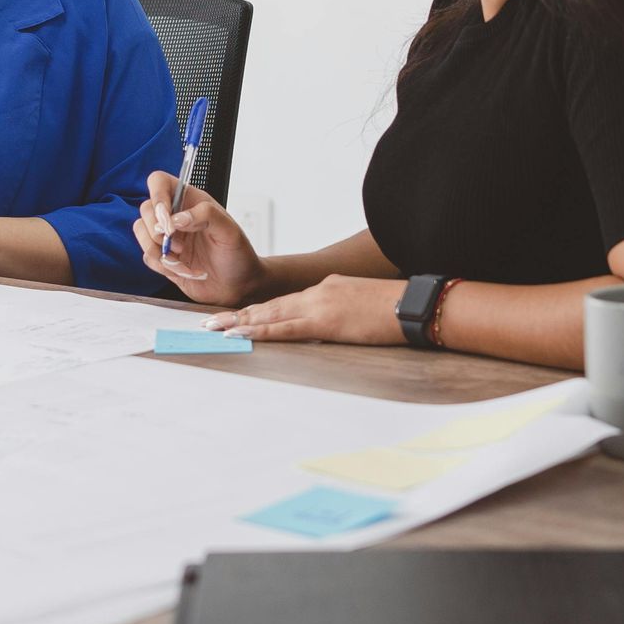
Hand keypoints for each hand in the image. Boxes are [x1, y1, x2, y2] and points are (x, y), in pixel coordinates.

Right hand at [132, 171, 265, 306]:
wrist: (238, 286)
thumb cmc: (238, 255)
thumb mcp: (229, 231)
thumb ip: (206, 215)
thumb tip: (177, 218)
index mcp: (191, 201)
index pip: (160, 182)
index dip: (157, 197)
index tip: (167, 220)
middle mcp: (176, 216)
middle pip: (146, 209)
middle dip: (158, 231)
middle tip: (180, 246)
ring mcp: (168, 237)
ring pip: (141, 233)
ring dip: (160, 252)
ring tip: (183, 261)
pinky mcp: (163, 257)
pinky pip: (147, 257)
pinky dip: (163, 267)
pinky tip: (184, 270)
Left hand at [201, 275, 406, 344]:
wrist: (413, 304)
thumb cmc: (396, 309)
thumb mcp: (361, 305)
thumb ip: (340, 310)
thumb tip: (329, 323)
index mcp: (326, 288)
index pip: (285, 301)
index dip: (258, 309)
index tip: (236, 315)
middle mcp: (317, 292)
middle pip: (269, 305)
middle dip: (238, 314)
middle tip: (210, 321)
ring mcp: (318, 305)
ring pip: (270, 314)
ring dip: (240, 322)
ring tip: (215, 329)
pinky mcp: (324, 322)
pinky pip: (285, 328)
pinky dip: (260, 331)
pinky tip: (242, 334)